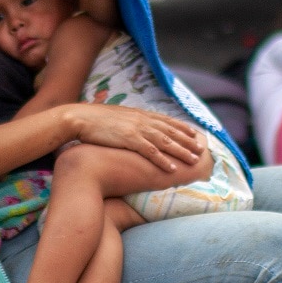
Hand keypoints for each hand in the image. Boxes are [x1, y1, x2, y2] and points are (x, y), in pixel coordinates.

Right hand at [66, 102, 207, 172]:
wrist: (80, 118)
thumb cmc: (94, 120)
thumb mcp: (117, 117)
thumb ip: (130, 122)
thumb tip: (135, 126)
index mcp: (139, 114)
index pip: (166, 120)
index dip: (182, 127)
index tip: (194, 134)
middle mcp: (142, 120)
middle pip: (171, 131)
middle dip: (187, 140)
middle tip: (201, 150)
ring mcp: (137, 129)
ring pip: (166, 141)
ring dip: (181, 151)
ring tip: (194, 160)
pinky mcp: (129, 139)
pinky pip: (151, 151)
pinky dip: (163, 159)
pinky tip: (173, 168)